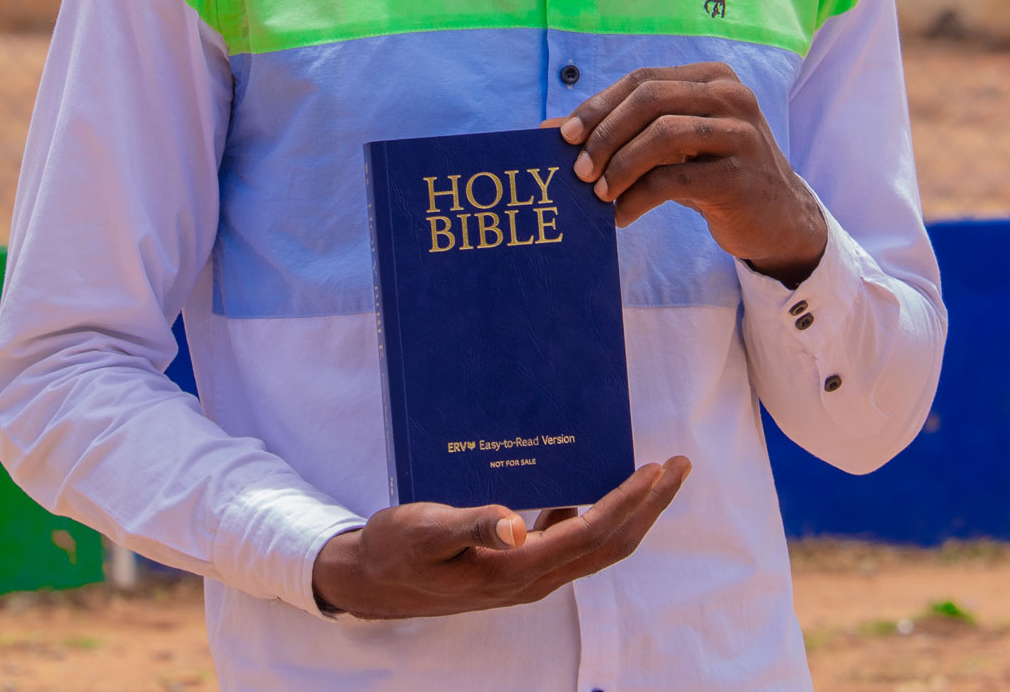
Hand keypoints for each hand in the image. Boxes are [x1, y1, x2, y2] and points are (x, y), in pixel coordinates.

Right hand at [312, 457, 690, 618]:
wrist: (370, 583)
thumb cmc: (396, 550)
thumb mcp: (427, 531)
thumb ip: (472, 526)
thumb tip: (516, 523)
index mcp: (517, 570)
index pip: (592, 534)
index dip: (629, 502)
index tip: (659, 469)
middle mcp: (532, 578)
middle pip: (608, 544)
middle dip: (649, 506)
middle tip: (678, 466)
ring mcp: (525, 576)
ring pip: (595, 545)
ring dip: (629, 512)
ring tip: (651, 476)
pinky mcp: (515, 567)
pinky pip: (570, 542)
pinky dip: (595, 514)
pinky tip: (588, 487)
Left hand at [554, 63, 826, 286]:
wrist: (777, 218)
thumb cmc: (714, 173)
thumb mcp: (673, 145)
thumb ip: (624, 131)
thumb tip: (550, 129)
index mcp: (712, 76)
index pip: (642, 80)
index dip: (599, 106)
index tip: (564, 136)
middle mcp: (730, 95)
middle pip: (650, 99)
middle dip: (605, 133)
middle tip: (578, 170)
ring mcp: (740, 132)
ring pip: (663, 135)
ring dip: (620, 166)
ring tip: (598, 194)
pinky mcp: (740, 175)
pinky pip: (675, 179)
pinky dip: (638, 198)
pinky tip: (621, 216)